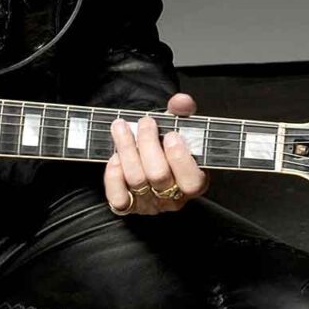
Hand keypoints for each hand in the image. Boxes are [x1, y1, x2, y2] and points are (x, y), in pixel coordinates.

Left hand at [103, 92, 209, 215]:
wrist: (148, 157)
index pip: (191, 182)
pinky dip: (114, 176)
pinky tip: (115, 156)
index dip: (180, 159)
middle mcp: (173, 198)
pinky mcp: (129, 207)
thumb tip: (181, 101)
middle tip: (145, 122)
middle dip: (148, 144)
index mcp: (194, 182)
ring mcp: (150, 204)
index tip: (171, 135)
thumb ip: (183, 113)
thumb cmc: (166, 143)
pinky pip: (119, 198)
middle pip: (158, 175)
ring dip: (126, 148)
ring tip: (121, 126)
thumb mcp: (179, 126)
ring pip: (136, 180)